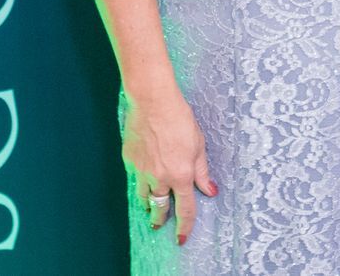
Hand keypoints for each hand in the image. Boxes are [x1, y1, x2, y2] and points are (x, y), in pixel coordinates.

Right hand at [122, 90, 216, 245]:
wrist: (152, 101)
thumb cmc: (179, 119)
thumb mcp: (198, 145)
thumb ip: (202, 172)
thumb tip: (210, 191)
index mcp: (181, 175)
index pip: (185, 210)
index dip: (184, 227)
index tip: (182, 238)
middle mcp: (160, 177)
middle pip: (160, 208)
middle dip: (160, 219)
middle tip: (159, 224)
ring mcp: (142, 170)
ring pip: (143, 196)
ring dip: (148, 203)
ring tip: (150, 205)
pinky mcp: (129, 160)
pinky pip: (134, 177)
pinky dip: (139, 181)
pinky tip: (142, 177)